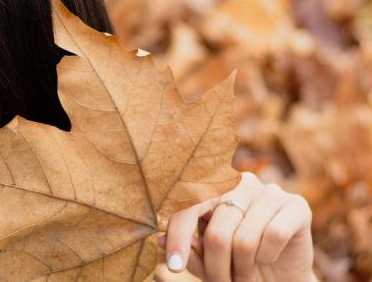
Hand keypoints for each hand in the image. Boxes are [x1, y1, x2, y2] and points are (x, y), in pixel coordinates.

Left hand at [159, 172, 315, 281]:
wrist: (281, 276)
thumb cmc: (238, 264)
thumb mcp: (208, 261)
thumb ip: (188, 251)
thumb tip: (160, 242)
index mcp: (213, 188)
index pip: (187, 206)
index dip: (178, 237)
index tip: (173, 267)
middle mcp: (240, 183)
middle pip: (217, 230)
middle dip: (216, 266)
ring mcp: (269, 191)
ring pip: (244, 238)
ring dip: (242, 268)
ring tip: (244, 276)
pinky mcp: (296, 205)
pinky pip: (274, 235)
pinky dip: (266, 257)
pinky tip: (267, 260)